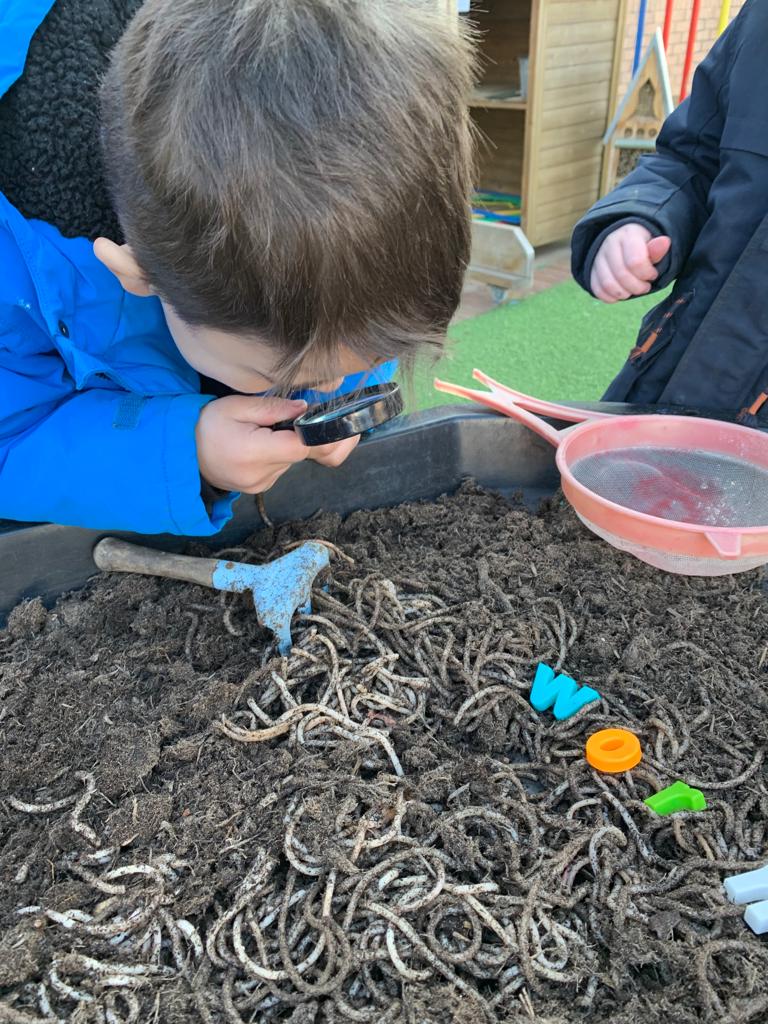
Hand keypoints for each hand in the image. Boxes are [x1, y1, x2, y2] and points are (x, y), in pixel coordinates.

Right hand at [196, 396, 357, 492]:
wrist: (181, 454)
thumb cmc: (206, 424)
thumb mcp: (236, 406)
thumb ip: (273, 407)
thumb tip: (305, 409)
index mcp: (253, 452)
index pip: (301, 447)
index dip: (321, 434)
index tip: (334, 422)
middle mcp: (260, 475)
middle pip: (300, 454)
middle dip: (306, 435)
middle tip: (299, 416)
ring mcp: (260, 485)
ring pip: (292, 461)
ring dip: (290, 444)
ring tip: (269, 428)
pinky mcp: (259, 488)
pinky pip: (281, 468)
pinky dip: (279, 453)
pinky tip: (263, 442)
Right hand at [590, 224, 671, 302]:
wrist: (624, 243)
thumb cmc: (643, 247)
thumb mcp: (653, 245)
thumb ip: (657, 249)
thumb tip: (664, 242)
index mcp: (628, 235)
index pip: (635, 262)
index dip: (647, 274)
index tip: (653, 274)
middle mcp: (609, 244)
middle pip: (622, 275)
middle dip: (637, 287)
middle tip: (645, 287)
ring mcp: (597, 258)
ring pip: (608, 285)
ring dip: (625, 294)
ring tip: (633, 291)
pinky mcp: (591, 271)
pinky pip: (598, 290)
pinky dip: (611, 298)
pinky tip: (622, 293)